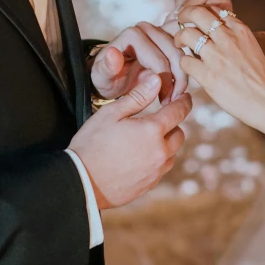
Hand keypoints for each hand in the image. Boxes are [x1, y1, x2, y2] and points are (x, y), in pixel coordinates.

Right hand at [69, 73, 192, 209]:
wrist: (81, 181)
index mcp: (152, 130)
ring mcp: (156, 171)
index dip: (184, 101)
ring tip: (147, 140)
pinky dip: (157, 160)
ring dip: (166, 144)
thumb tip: (157, 80)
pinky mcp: (150, 184)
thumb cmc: (92, 144)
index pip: (179, 111)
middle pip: (179, 134)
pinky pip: (162, 169)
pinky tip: (140, 157)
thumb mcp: (111, 113)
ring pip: (172, 153)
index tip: (184, 97)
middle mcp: (160, 152)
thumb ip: (138, 96)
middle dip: (172, 124)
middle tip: (157, 120)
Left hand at [91, 22, 187, 104]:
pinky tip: (179, 85)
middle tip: (172, 101)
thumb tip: (113, 53)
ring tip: (175, 95)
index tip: (163, 101)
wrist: (112, 75)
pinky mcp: (168, 36)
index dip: (164, 83)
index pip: (158, 60)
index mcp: (132, 35)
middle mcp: (147, 28)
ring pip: (183, 51)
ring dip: (183, 75)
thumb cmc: (107, 78)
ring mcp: (159, 30)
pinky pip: (184, 48)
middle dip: (178, 80)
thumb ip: (107, 67)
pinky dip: (186, 66)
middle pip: (175, 53)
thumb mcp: (102, 77)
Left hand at [175, 6, 264, 132]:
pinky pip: (185, 61)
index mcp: (240, 29)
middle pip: (196, 12)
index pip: (212, 8)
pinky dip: (184, 63)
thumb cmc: (261, 79)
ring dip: (179, 38)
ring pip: (186, 33)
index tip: (196, 20)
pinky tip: (190, 68)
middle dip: (184, 16)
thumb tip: (212, 31)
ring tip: (181, 45)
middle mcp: (228, 38)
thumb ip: (233, 37)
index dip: (200, 11)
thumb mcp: (251, 47)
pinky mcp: (208, 76)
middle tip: (181, 25)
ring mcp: (217, 56)